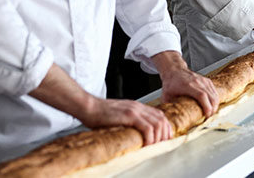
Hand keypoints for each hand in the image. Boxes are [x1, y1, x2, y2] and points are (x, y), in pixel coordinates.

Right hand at [29, 64, 170, 144]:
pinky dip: (151, 137)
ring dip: (159, 137)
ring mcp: (135, 110)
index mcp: (137, 107)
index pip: (159, 115)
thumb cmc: (98, 114)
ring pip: (157, 123)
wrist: (88, 107)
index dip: (165, 127)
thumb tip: (134, 135)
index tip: (166, 138)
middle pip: (162, 119)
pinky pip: (147, 127)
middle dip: (165, 133)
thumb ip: (128, 122)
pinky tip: (147, 144)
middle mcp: (138, 107)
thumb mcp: (118, 117)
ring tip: (155, 147)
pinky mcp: (129, 115)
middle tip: (163, 145)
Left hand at [152, 51, 218, 117]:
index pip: (201, 95)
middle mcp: (198, 82)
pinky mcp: (206, 80)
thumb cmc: (171, 83)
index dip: (206, 106)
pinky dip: (215, 99)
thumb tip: (170, 118)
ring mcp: (203, 80)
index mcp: (188, 85)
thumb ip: (168, 107)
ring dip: (215, 105)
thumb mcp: (166, 96)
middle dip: (213, 108)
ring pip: (214, 94)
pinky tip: (212, 105)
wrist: (175, 70)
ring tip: (211, 113)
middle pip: (211, 96)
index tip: (207, 115)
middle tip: (209, 117)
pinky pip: (214, 91)